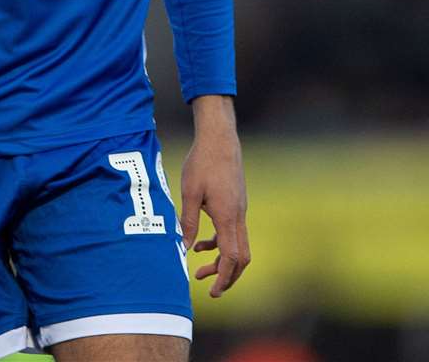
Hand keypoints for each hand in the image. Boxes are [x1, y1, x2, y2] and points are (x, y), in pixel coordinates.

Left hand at [179, 95, 250, 297]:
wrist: (220, 138)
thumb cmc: (202, 162)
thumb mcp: (189, 193)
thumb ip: (188, 222)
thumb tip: (186, 248)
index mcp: (227, 216)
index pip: (232, 257)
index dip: (224, 277)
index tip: (212, 291)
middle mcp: (238, 215)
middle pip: (242, 257)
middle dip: (227, 276)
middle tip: (209, 287)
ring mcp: (239, 209)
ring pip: (239, 245)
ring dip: (222, 260)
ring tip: (200, 268)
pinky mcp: (236, 203)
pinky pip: (233, 231)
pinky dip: (221, 243)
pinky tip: (202, 242)